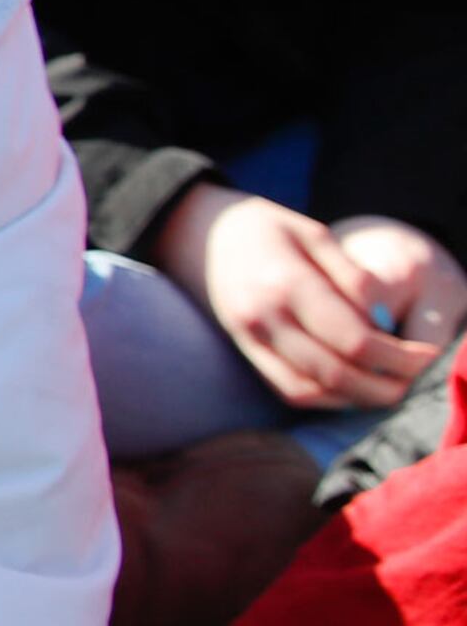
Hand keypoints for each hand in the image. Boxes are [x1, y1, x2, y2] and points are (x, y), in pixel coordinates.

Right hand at [152, 181, 441, 407]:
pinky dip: (324, 397)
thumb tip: (386, 319)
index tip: (426, 355)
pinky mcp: (244, 350)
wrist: (198, 233)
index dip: (397, 355)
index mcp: (287, 284)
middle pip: (334, 372)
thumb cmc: (265, 227)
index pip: (352, 338)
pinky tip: (350, 388)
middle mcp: (264, 318)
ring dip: (354, 398)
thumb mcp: (314, 233)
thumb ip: (352, 277)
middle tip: (413, 380)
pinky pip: (287, 389)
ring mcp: (249, 338)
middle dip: (383, 385)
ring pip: (309, 390)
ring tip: (387, 388)